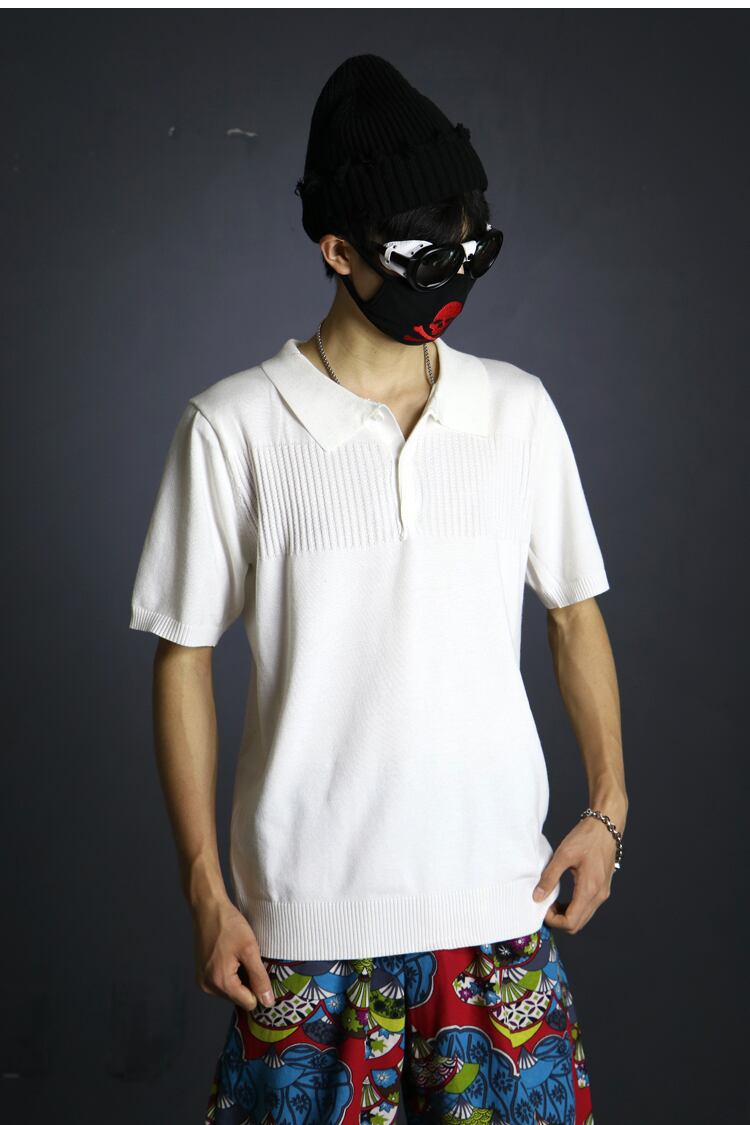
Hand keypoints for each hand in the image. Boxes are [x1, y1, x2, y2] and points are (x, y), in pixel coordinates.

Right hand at [192, 897, 273, 1009]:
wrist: (208, 908)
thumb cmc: (229, 925)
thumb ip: (259, 978)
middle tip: (247, 957)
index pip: (248, 1003)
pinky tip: (231, 955)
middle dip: (247, 980)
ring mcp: (203, 981)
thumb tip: (268, 1002)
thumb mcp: (250, 949)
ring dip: (239, 976)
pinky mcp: (201, 974)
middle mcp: (208, 987)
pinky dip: (230, 973)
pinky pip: (222, 983)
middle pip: (239, 997)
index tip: (260, 968)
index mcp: (220, 982)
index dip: (258, 987)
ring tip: (238, 955)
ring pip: (231, 990)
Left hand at [532, 816, 617, 933]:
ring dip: (567, 915)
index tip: (542, 908)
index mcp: (589, 890)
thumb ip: (549, 877)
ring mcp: (603, 894)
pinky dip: (574, 908)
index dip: (554, 921)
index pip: (571, 922)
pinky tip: (564, 897)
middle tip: (545, 906)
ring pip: (583, 918)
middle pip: (577, 924)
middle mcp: (599, 896)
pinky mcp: (603, 889)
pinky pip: (587, 908)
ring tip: (552, 901)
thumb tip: (537, 897)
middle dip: (559, 920)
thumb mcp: (563, 854)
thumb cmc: (586, 838)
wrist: (606, 827)